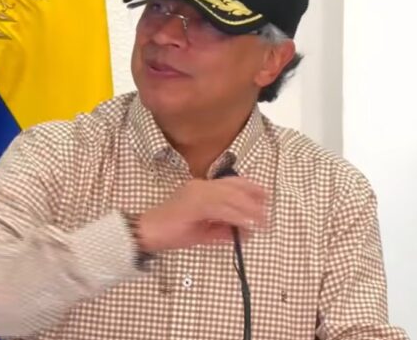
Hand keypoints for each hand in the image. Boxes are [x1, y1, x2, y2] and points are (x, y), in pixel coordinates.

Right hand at [135, 177, 267, 252]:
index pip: (230, 182)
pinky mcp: (194, 203)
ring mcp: (197, 193)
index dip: (250, 187)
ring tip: (261, 222)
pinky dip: (236, 216)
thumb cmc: (172, 232)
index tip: (266, 197)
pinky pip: (221, 208)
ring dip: (248, 210)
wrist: (148, 233)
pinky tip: (246, 224)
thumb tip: (245, 233)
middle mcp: (201, 186)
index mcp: (202, 188)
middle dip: (254, 199)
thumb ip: (223, 230)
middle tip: (268, 214)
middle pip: (233, 187)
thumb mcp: (203, 232)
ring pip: (230, 197)